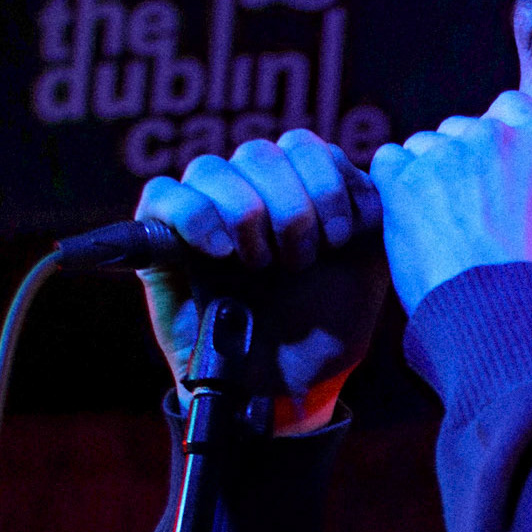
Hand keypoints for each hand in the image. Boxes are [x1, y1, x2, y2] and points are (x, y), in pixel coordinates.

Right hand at [134, 130, 388, 434]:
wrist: (288, 385)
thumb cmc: (327, 325)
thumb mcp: (366, 263)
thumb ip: (371, 209)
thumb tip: (371, 164)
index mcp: (300, 189)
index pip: (303, 146)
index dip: (326, 183)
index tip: (341, 237)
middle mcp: (251, 193)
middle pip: (259, 153)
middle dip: (292, 207)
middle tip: (302, 261)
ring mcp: (204, 213)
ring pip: (211, 168)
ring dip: (248, 213)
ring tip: (263, 265)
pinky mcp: (160, 241)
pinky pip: (162, 195)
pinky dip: (194, 215)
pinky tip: (221, 251)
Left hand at [369, 91, 531, 314]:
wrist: (507, 316)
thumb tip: (528, 207)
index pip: (509, 107)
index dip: (494, 133)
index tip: (488, 164)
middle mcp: (496, 137)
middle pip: (460, 128)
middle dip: (456, 162)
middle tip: (458, 208)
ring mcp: (448, 154)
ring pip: (422, 146)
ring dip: (423, 176)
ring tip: (432, 225)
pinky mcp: (407, 178)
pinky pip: (387, 162)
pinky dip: (390, 187)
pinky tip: (405, 220)